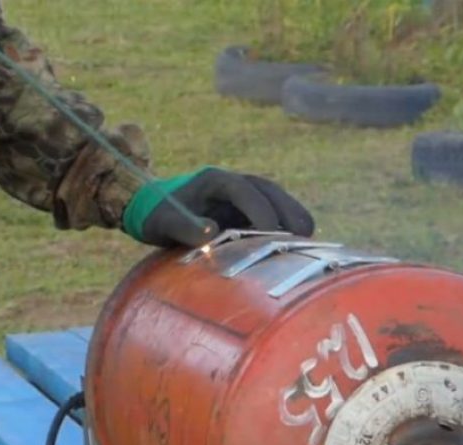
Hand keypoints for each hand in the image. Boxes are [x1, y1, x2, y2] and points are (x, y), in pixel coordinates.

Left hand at [122, 166, 315, 246]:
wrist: (155, 210)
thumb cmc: (158, 216)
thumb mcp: (164, 223)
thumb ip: (185, 228)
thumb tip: (211, 234)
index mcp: (216, 180)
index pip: (246, 190)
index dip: (261, 210)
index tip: (270, 234)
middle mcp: (236, 183)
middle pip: (271, 192)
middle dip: (287, 213)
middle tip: (301, 238)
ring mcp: (246, 195)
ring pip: (279, 200)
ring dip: (293, 218)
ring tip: (307, 242)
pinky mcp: (250, 209)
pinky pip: (276, 213)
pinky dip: (288, 226)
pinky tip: (297, 246)